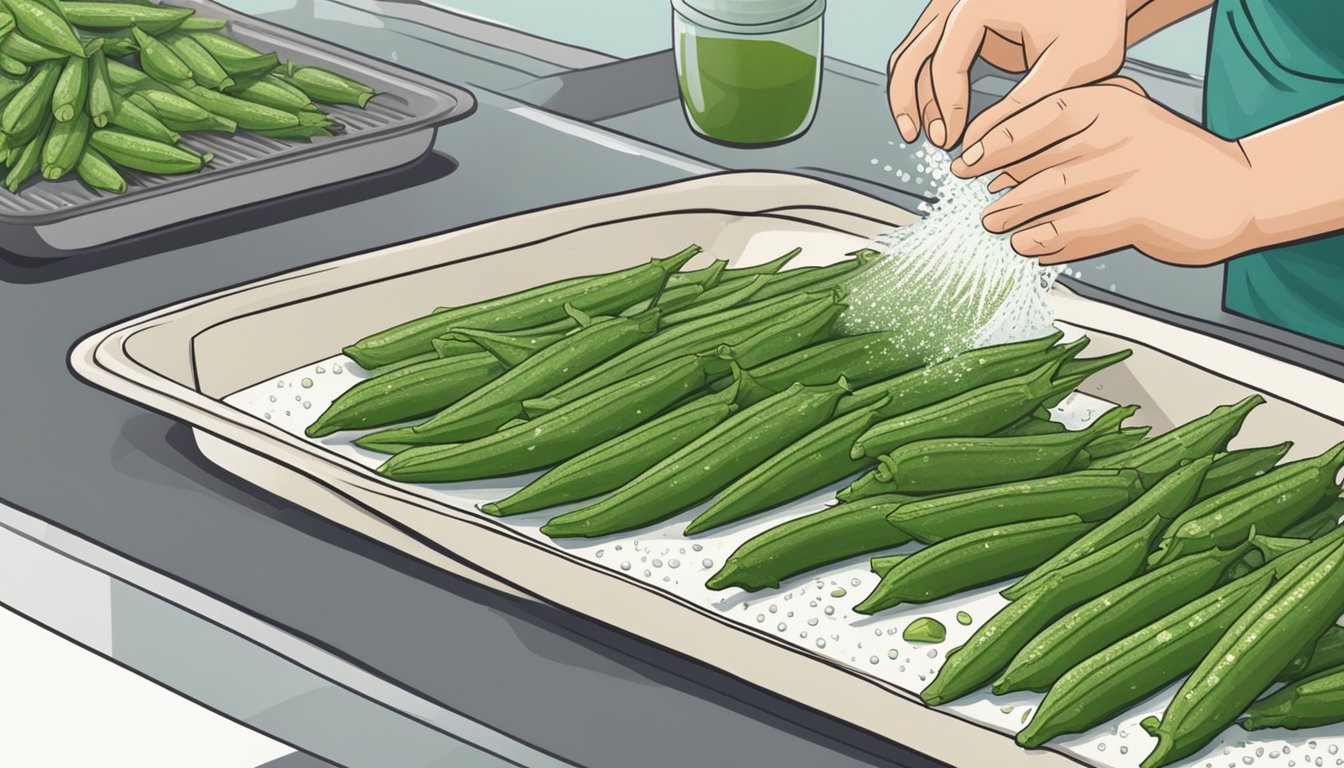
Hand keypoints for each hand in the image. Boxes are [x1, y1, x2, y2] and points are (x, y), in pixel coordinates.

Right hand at [886, 0, 1130, 149]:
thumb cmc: (1093, 19)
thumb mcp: (1071, 65)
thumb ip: (1023, 106)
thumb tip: (976, 145)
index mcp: (979, 3)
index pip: (945, 62)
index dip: (945, 107)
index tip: (950, 143)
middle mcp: (959, 0)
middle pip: (912, 53)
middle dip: (907, 101)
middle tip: (915, 140)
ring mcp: (956, 8)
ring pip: (912, 53)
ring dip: (908, 95)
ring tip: (918, 135)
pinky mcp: (961, 22)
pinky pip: (927, 53)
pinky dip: (923, 84)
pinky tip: (933, 116)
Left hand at [951, 80, 1256, 265]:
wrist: (1243, 190)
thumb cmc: (1171, 163)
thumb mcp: (1125, 129)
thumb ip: (1074, 139)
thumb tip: (1005, 165)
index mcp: (1108, 101)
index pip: (1034, 117)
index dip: (993, 143)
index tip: (964, 163)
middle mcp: (1116, 129)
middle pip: (1037, 160)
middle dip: (1000, 186)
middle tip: (978, 205)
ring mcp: (1127, 169)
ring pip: (1050, 195)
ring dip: (1014, 215)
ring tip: (994, 226)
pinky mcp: (1137, 210)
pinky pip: (1075, 228)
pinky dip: (1046, 240)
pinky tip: (1030, 248)